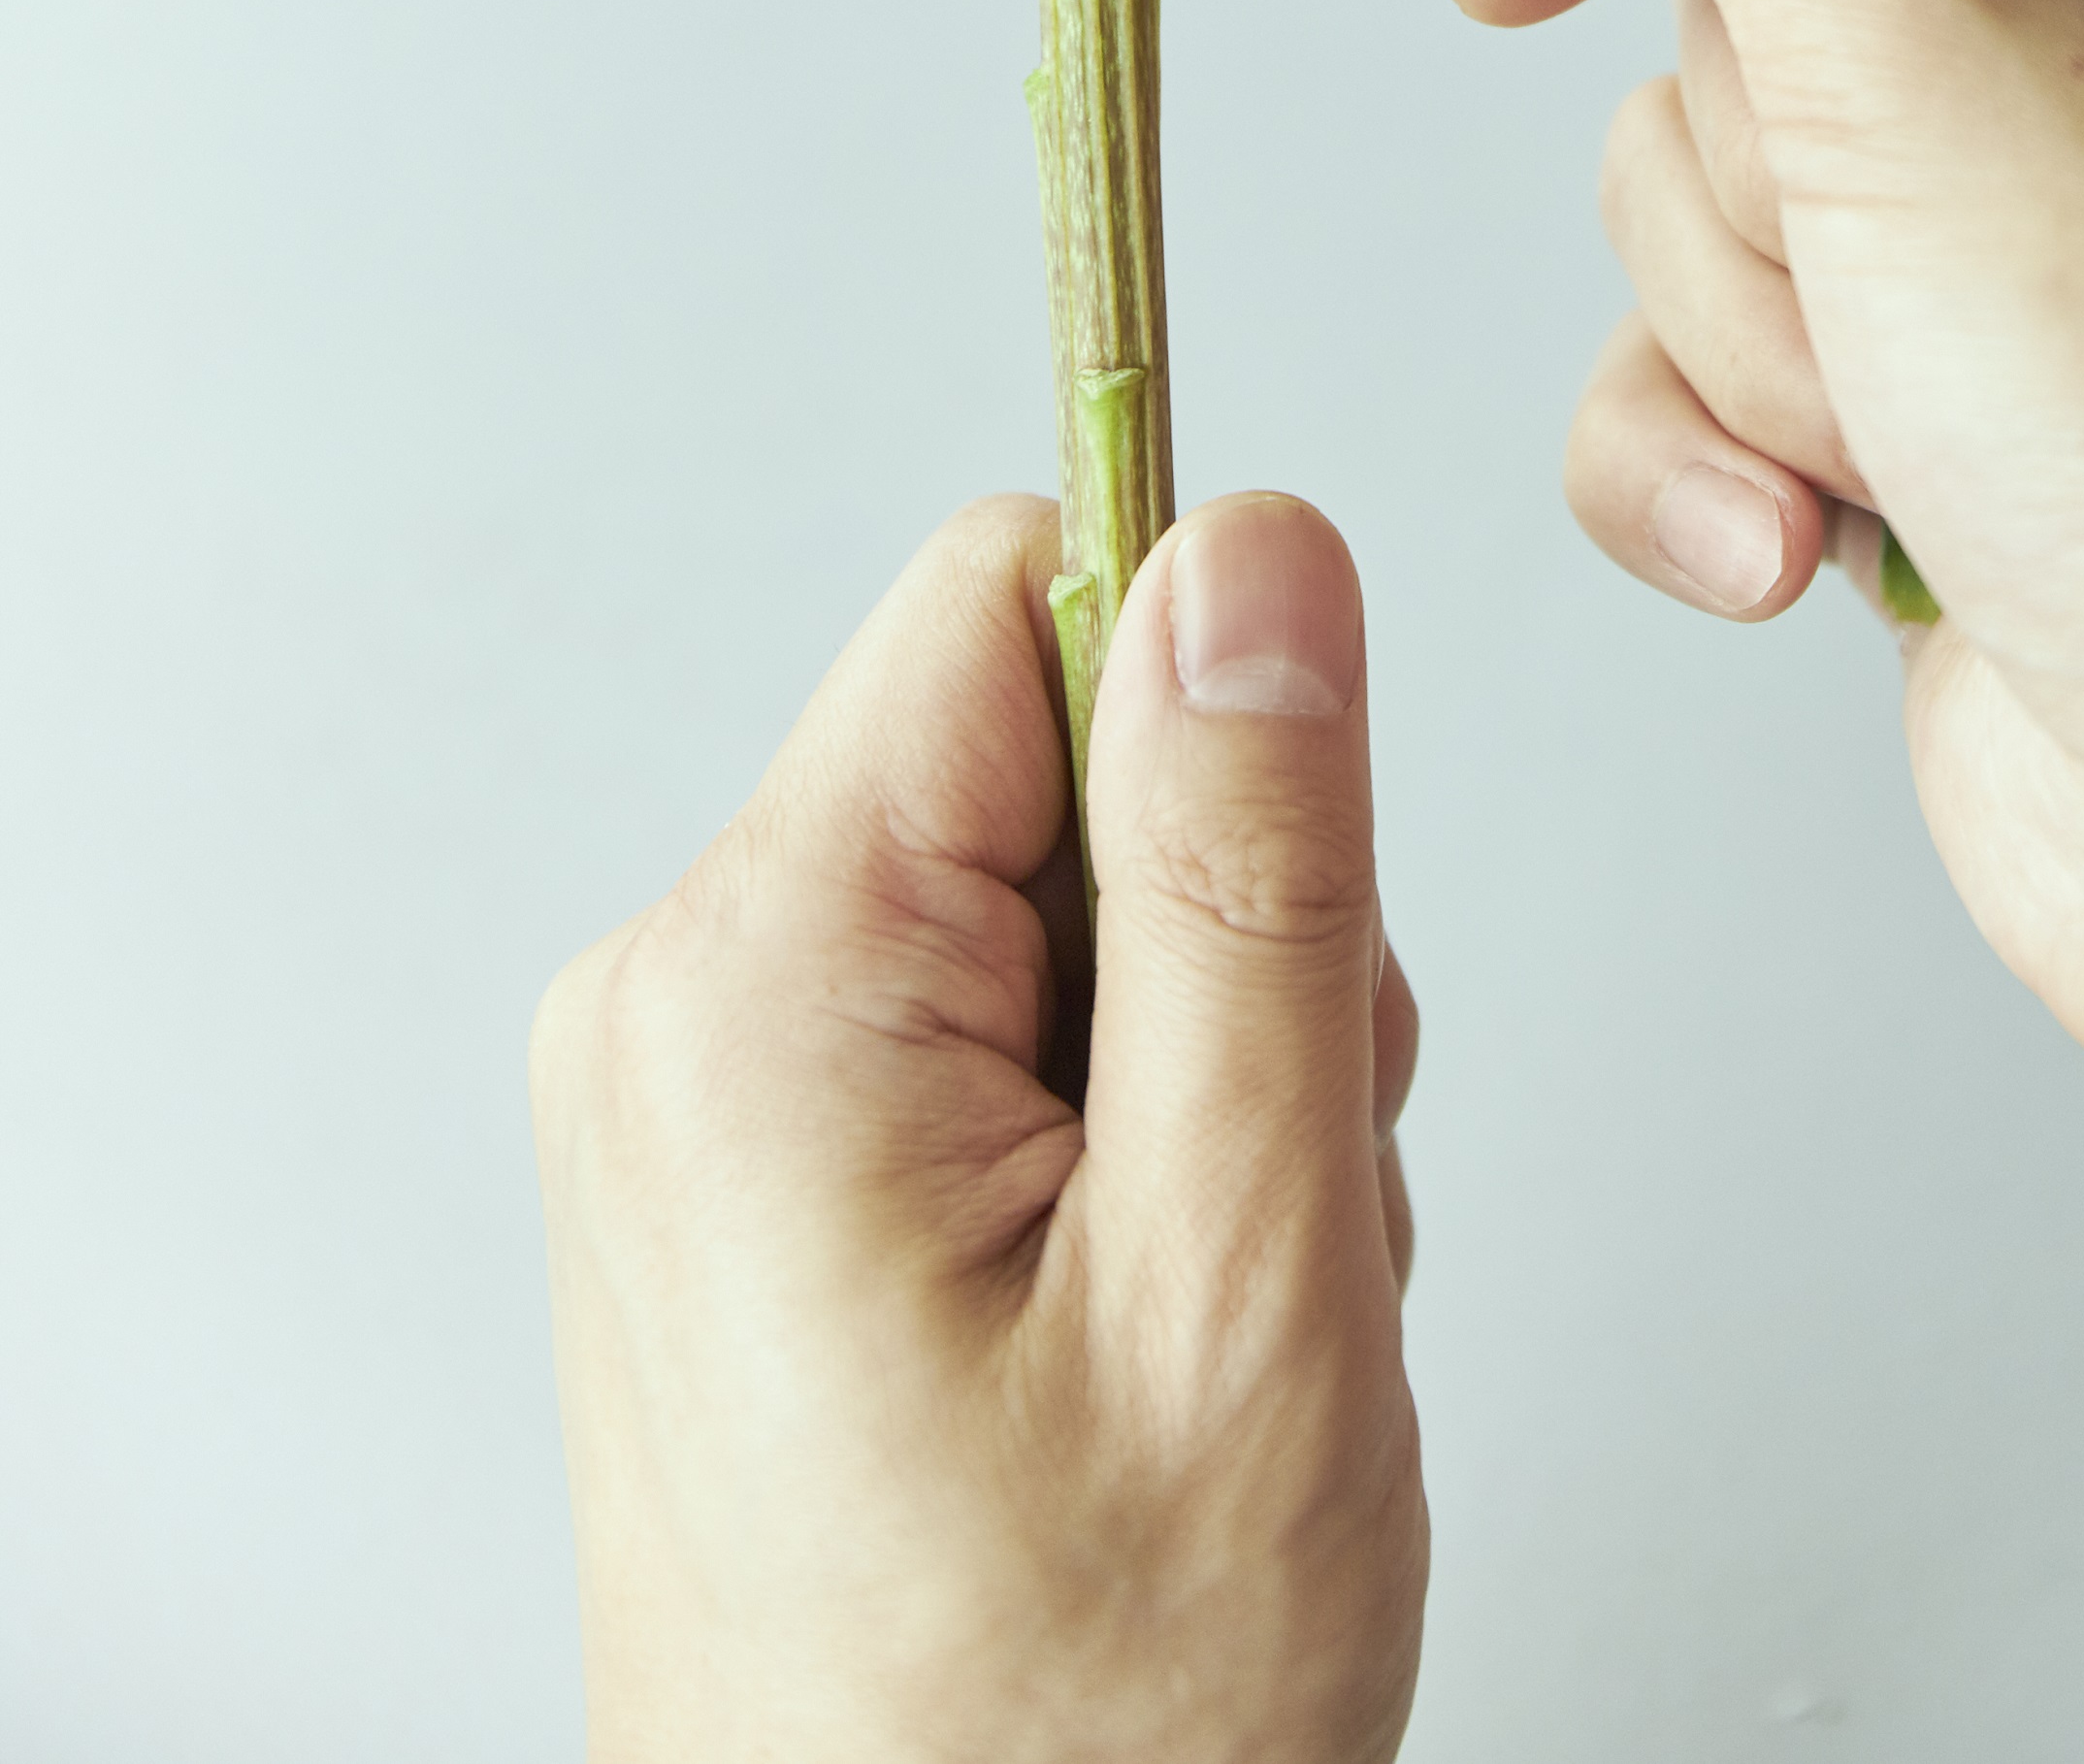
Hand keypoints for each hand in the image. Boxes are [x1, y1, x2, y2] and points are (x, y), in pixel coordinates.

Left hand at [531, 492, 1425, 1763]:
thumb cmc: (1066, 1737)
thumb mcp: (1242, 1271)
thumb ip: (1253, 877)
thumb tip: (1251, 553)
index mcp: (762, 984)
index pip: (1021, 584)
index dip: (1209, 713)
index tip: (1287, 910)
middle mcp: (681, 1009)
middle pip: (1054, 752)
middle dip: (1224, 942)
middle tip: (1252, 1209)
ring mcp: (703, 1107)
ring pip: (1056, 904)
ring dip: (1196, 1074)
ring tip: (1194, 1319)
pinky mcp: (751, 1184)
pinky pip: (997, 1032)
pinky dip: (1123, 1155)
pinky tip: (1134, 1339)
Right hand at [1439, 0, 2083, 1763]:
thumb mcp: (1924, 13)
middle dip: (1753, 153)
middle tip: (1864, 245)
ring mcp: (2062, 217)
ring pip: (1708, 166)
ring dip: (1745, 322)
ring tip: (1901, 427)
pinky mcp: (1970, 399)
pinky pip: (1714, 352)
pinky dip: (1726, 451)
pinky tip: (1815, 548)